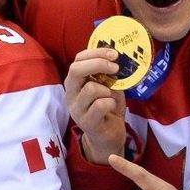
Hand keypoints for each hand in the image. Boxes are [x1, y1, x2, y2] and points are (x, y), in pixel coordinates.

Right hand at [64, 48, 126, 162]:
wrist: (109, 136)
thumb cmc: (109, 108)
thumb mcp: (109, 87)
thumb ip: (109, 75)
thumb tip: (118, 58)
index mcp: (76, 82)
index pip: (78, 60)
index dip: (96, 53)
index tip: (114, 53)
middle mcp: (71, 93)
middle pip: (76, 70)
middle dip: (98, 64)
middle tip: (116, 68)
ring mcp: (76, 108)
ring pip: (91, 88)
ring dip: (108, 89)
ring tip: (112, 96)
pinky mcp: (86, 122)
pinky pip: (100, 105)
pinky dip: (111, 103)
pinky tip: (112, 108)